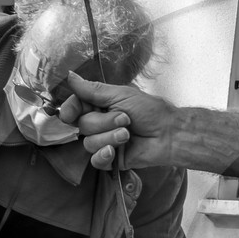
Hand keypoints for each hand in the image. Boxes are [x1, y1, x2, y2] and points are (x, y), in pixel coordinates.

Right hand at [63, 73, 179, 170]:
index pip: (75, 108)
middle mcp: (100, 123)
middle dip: (103, 122)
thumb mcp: (121, 95)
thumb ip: (93, 90)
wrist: (169, 134)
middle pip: (82, 126)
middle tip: (125, 119)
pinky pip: (95, 160)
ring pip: (89, 143)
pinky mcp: (112, 159)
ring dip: (109, 137)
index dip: (70, 111)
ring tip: (128, 134)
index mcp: (100, 105)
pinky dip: (103, 155)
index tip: (69, 114)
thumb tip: (70, 76)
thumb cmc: (151, 111)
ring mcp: (105, 141)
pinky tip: (114, 151)